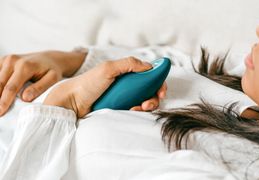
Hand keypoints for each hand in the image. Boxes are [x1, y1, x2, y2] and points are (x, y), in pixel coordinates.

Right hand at [0, 51, 85, 115]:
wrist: (49, 58)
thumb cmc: (52, 70)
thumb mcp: (52, 78)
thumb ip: (39, 88)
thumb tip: (25, 98)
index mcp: (25, 66)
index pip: (11, 87)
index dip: (4, 101)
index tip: (0, 112)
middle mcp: (13, 61)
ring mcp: (6, 59)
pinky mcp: (3, 61)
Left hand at [44, 57, 166, 117]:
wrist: (72, 102)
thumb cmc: (88, 83)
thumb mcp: (108, 68)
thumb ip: (129, 64)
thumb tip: (149, 66)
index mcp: (127, 72)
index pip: (150, 75)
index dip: (159, 83)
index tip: (161, 91)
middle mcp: (128, 84)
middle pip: (150, 90)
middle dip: (154, 98)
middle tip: (148, 104)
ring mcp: (125, 97)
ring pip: (145, 102)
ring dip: (147, 106)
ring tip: (138, 108)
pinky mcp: (120, 108)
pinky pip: (135, 111)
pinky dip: (136, 112)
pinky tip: (130, 111)